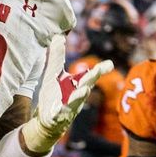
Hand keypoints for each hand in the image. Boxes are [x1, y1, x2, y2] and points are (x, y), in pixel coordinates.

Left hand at [24, 35, 108, 152]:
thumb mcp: (53, 75)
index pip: (90, 75)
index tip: (110, 64)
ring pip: (75, 102)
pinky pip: (60, 115)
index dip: (100, 70)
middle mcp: (76, 95)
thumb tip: (59, 36)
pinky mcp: (57, 118)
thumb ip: (56, 57)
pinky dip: (60, 113)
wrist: (45, 120)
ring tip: (83, 90)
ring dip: (79, 96)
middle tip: (98, 72)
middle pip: (86, 86)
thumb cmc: (53, 95)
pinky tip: (59, 110)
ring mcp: (68, 107)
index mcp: (77, 84)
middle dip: (92, 79)